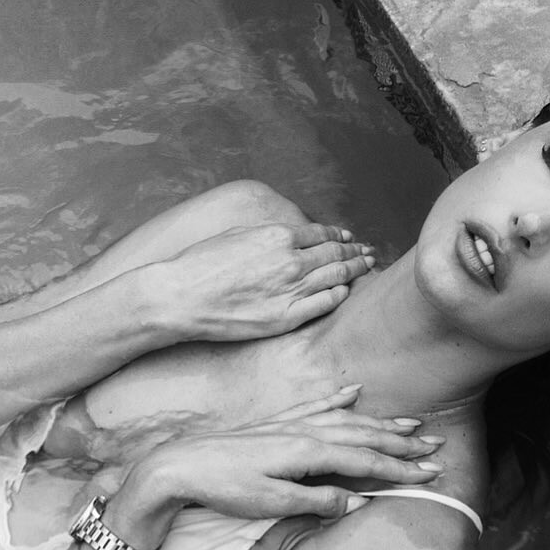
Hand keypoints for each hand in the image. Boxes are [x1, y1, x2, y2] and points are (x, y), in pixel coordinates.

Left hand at [103, 390, 444, 546]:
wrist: (180, 466)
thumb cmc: (225, 488)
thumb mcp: (273, 503)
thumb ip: (318, 502)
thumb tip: (359, 504)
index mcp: (308, 453)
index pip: (366, 462)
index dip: (401, 469)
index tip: (432, 474)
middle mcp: (304, 433)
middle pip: (364, 436)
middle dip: (402, 443)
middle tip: (436, 446)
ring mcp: (288, 425)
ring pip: (346, 420)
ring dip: (380, 422)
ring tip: (410, 422)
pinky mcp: (273, 424)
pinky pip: (315, 407)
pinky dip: (337, 400)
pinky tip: (353, 392)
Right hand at [161, 223, 374, 340]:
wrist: (182, 297)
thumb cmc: (200, 265)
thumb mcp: (236, 235)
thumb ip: (267, 236)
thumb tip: (285, 236)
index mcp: (278, 235)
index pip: (321, 232)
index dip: (339, 234)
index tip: (348, 236)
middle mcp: (291, 260)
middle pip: (335, 252)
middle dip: (355, 250)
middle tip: (368, 252)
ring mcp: (291, 289)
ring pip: (336, 275)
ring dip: (355, 269)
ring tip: (366, 267)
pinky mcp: (286, 316)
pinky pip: (325, 303)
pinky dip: (339, 294)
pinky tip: (345, 291)